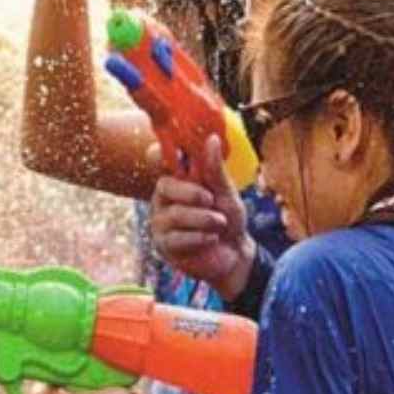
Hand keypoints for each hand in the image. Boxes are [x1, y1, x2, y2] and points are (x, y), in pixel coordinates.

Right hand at [148, 135, 254, 299]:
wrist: (234, 254)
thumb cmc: (228, 219)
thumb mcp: (226, 192)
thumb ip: (215, 169)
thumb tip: (211, 139)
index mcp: (178, 179)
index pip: (159, 160)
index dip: (160, 154)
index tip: (171, 153)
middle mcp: (164, 197)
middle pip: (165, 185)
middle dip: (193, 193)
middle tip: (211, 200)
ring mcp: (160, 220)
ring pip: (175, 213)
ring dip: (204, 219)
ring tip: (219, 223)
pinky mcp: (163, 244)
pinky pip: (177, 236)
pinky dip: (201, 237)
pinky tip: (211, 239)